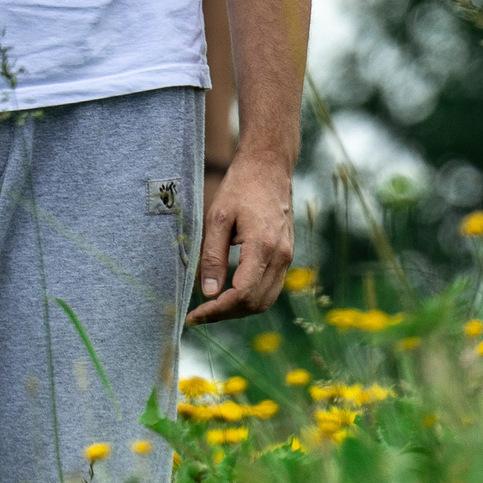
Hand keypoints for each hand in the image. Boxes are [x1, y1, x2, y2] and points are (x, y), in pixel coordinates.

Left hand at [188, 153, 293, 324]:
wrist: (269, 167)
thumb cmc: (240, 187)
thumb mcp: (217, 217)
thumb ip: (213, 257)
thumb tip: (209, 293)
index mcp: (263, 246)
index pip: (242, 294)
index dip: (218, 310)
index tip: (195, 315)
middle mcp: (281, 256)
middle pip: (255, 303)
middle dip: (226, 314)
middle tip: (199, 314)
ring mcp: (287, 257)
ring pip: (266, 300)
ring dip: (239, 309)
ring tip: (212, 307)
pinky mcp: (286, 255)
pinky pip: (270, 288)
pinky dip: (250, 298)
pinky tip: (229, 292)